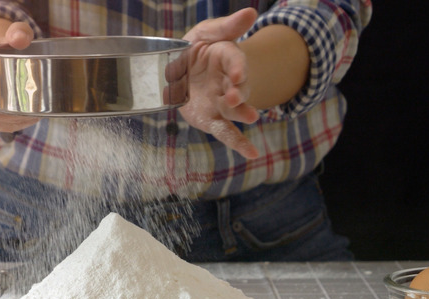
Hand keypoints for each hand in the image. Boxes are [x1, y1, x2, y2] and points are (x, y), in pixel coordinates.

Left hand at [179, 8, 259, 158]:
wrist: (175, 73)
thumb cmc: (191, 50)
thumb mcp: (204, 33)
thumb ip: (226, 26)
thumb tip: (251, 12)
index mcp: (226, 57)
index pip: (235, 60)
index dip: (238, 67)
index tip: (238, 74)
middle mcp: (228, 82)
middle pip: (239, 87)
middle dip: (239, 92)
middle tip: (234, 96)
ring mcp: (221, 103)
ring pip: (235, 110)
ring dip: (242, 113)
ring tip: (251, 118)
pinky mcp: (212, 119)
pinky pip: (225, 132)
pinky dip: (239, 144)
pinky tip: (252, 154)